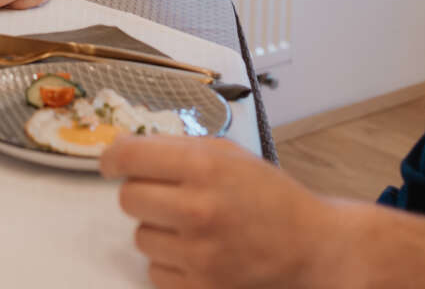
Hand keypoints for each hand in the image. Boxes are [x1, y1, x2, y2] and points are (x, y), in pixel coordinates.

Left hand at [101, 135, 348, 288]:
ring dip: (158, 230)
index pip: (129, 157)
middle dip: (142, 194)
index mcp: (203, 167)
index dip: (113, 159)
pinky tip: (197, 253)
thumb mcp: (227, 154)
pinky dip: (170, 263)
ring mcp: (199, 253)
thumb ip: (176, 148)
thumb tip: (123, 149)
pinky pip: (155, 271)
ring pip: (140, 237)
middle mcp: (198, 209)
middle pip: (128, 199)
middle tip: (166, 196)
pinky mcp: (202, 287)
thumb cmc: (267, 194)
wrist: (312, 246)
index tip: (112, 164)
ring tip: (190, 227)